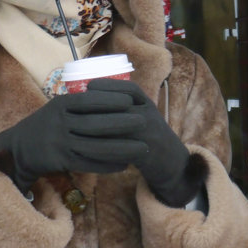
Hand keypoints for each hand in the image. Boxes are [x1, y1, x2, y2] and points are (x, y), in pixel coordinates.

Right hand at [0, 88, 147, 192]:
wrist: (18, 149)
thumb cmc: (46, 124)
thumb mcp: (58, 106)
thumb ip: (81, 102)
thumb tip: (114, 93)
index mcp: (61, 104)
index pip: (89, 100)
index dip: (112, 99)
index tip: (132, 100)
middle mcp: (60, 122)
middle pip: (95, 123)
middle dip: (121, 123)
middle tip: (143, 121)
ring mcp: (60, 143)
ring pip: (95, 146)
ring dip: (121, 148)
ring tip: (142, 147)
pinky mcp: (61, 161)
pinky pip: (88, 163)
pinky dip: (108, 164)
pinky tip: (124, 164)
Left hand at [87, 78, 206, 207]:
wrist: (171, 162)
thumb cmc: (150, 136)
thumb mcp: (142, 116)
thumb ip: (125, 107)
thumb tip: (94, 95)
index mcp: (148, 104)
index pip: (130, 88)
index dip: (109, 86)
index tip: (89, 85)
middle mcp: (150, 115)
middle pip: (123, 105)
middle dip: (98, 104)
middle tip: (76, 105)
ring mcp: (149, 134)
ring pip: (119, 127)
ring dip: (97, 127)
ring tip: (77, 127)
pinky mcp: (145, 153)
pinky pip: (120, 150)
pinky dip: (103, 149)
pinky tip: (86, 149)